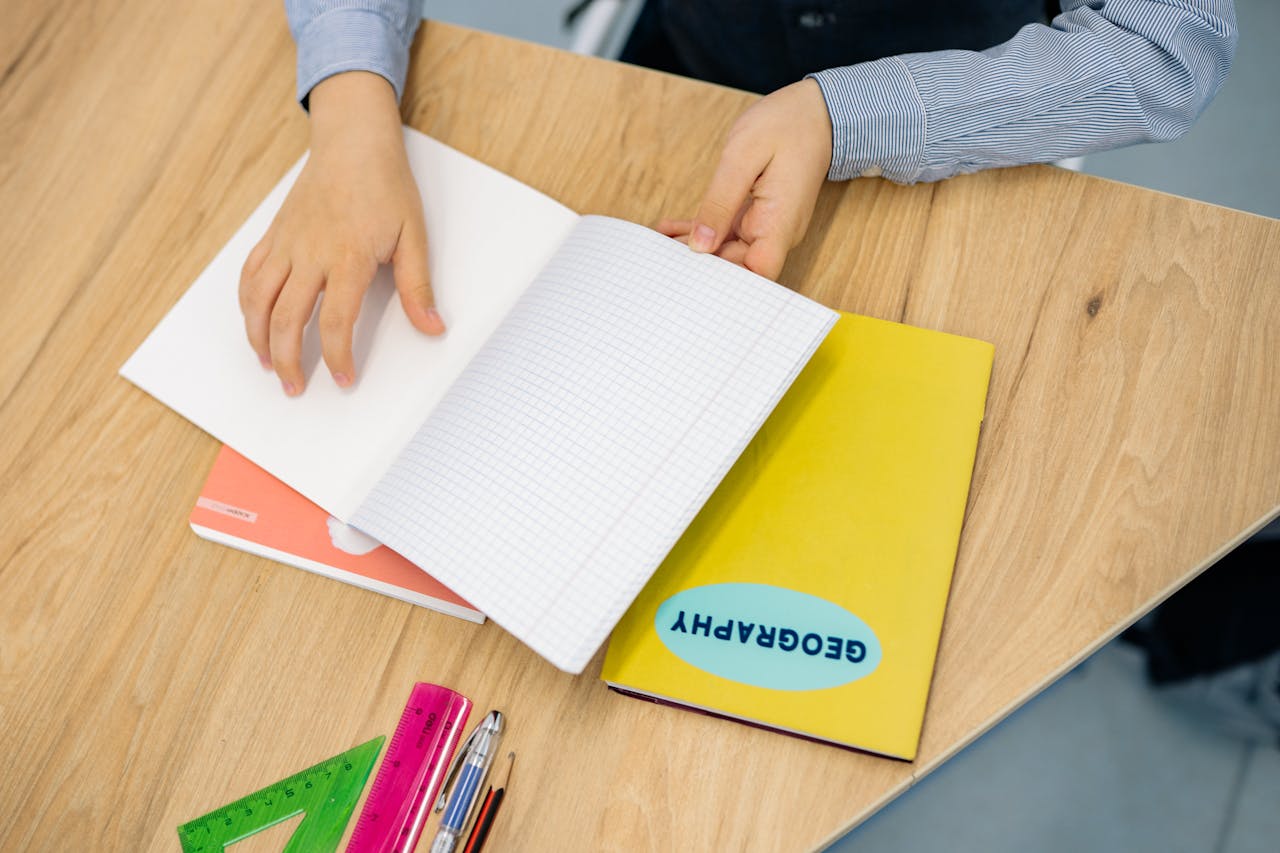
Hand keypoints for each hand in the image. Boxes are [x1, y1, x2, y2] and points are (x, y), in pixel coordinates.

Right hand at [239, 71, 442, 395]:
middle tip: (295, 386)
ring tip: (267, 364)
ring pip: (258, 299)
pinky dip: (246, 303)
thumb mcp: (413, 236)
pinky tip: (254, 322)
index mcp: (346, 258)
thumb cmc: (386, 186)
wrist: (354, 142)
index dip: (337, 357)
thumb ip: (418, 287)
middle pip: (287, 319)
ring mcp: (286, 243)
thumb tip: (432, 327)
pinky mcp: (274, 234)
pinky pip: (250, 274)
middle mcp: (309, 254)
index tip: (343, 379)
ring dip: (258, 337)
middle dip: (287, 360)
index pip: (335, 322)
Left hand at [658, 79, 831, 279]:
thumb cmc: (786, 126)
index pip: (756, 274)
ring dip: (694, 248)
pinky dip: (701, 232)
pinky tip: (673, 230)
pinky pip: (728, 234)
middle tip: (659, 254)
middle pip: (737, 267)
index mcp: (780, 223)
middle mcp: (777, 233)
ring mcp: (768, 227)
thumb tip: (701, 245)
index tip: (690, 274)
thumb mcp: (743, 156)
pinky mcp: (759, 219)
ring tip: (659, 241)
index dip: (724, 281)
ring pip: (728, 252)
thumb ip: (720, 202)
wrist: (815, 113)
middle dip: (699, 264)